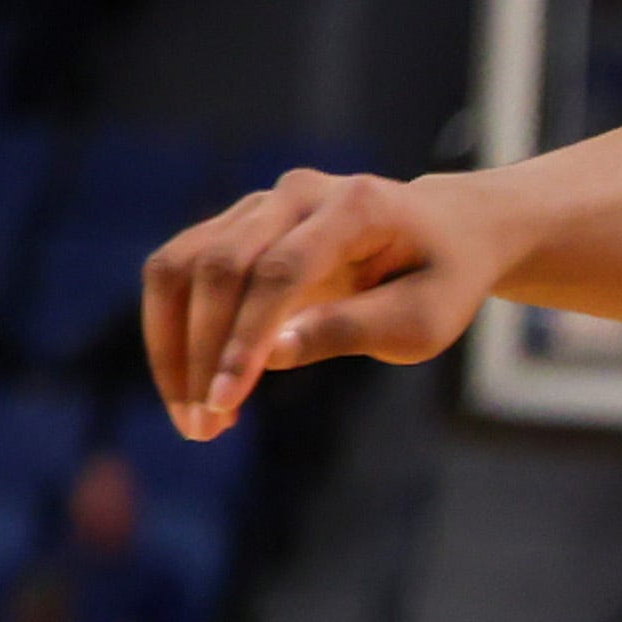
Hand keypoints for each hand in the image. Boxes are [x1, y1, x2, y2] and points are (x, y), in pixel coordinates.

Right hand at [142, 168, 515, 439]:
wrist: (448, 233)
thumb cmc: (441, 281)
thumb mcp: (422, 320)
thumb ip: (348, 330)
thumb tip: (267, 355)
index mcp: (354, 208)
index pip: (280, 271)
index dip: (246, 335)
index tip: (223, 398)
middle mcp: (297, 194)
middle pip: (219, 265)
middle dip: (200, 350)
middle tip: (201, 427)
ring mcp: (260, 204)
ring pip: (182, 265)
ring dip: (173, 345)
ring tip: (193, 417)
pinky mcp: (237, 225)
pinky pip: (181, 271)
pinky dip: (177, 330)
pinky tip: (197, 385)